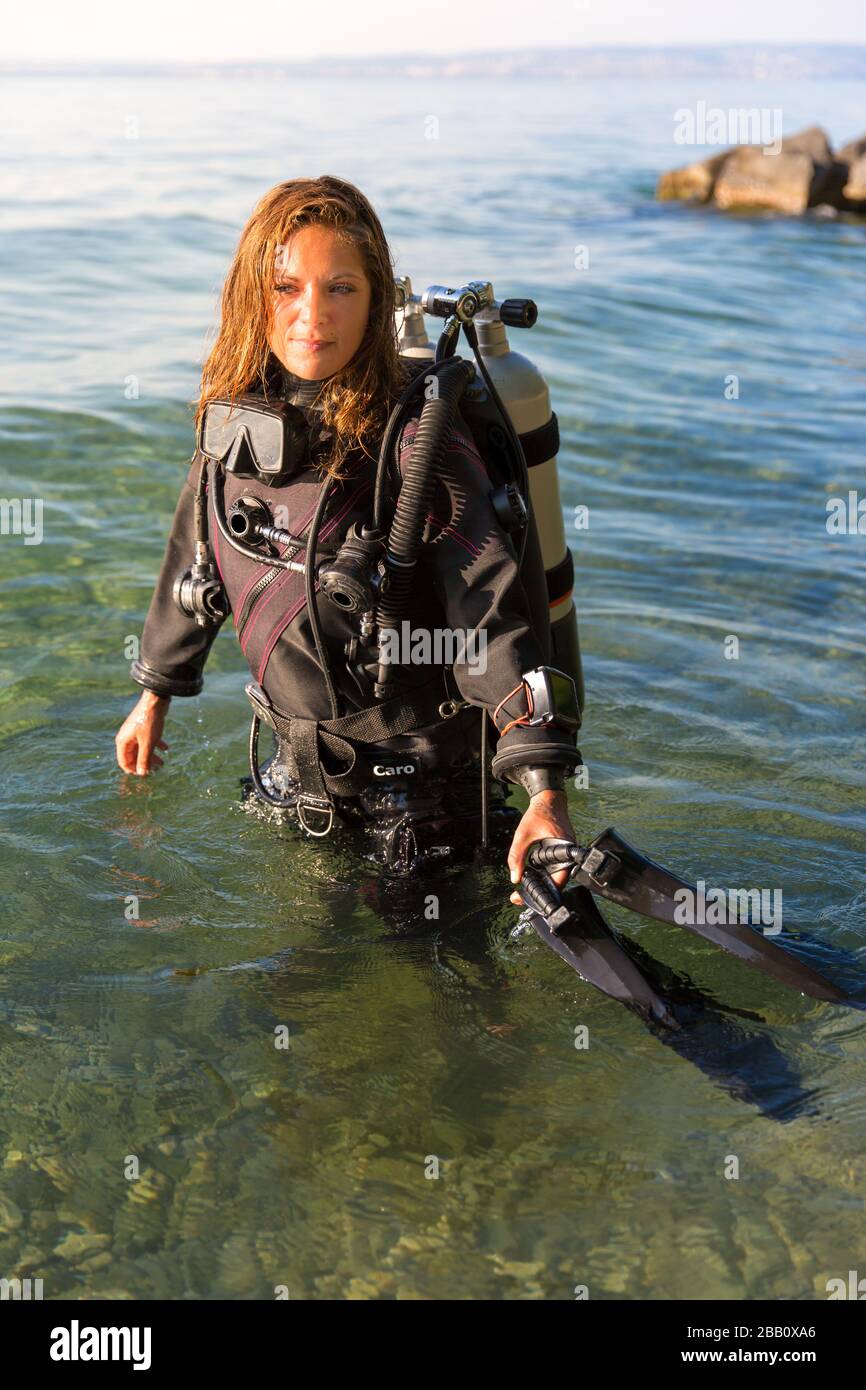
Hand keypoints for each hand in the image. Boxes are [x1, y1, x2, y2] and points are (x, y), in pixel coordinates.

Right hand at [115, 690, 170, 774]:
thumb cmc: (149, 722)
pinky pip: (148, 740)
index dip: (133, 770)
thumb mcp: (148, 743)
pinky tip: (166, 748)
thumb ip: (144, 759)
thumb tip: (141, 774)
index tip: (145, 775)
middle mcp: (127, 737)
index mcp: (123, 742)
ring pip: (142, 749)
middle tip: (157, 770)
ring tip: (163, 763)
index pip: (124, 762)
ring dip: (152, 756)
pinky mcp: (143, 727)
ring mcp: (135, 732)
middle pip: (134, 756)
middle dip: (145, 764)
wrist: (156, 700)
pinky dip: (156, 745)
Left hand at [507, 789, 575, 906]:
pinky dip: (541, 874)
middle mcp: (567, 856)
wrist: (548, 800)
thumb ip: (516, 856)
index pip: (558, 881)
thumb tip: (514, 878)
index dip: (543, 892)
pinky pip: (552, 869)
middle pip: (555, 882)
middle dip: (538, 891)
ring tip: (521, 889)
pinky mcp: (559, 854)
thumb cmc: (539, 814)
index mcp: (564, 852)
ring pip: (553, 877)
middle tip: (518, 896)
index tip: (527, 897)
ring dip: (539, 883)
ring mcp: (564, 855)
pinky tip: (529, 875)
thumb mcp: (523, 835)